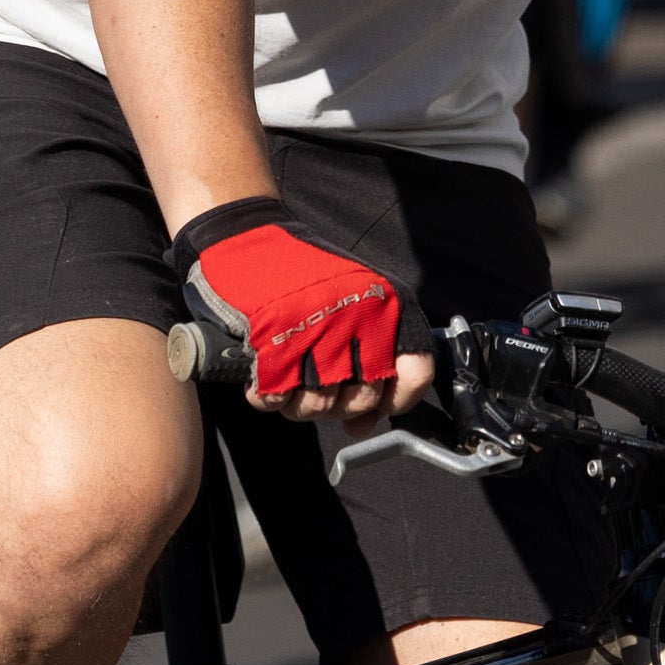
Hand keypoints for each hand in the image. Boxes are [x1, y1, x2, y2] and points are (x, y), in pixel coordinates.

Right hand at [175, 201, 427, 419]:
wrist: (248, 238)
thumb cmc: (304, 277)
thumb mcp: (355, 303)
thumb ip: (371, 361)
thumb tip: (366, 426)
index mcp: (388, 305)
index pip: (416, 373)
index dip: (396, 401)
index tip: (374, 405)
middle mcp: (359, 316)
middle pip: (360, 399)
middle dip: (336, 406)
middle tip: (317, 386)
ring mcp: (316, 328)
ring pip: (317, 405)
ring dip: (297, 405)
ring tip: (288, 381)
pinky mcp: (272, 338)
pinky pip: (274, 397)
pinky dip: (265, 397)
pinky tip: (263, 379)